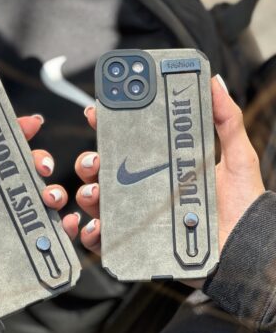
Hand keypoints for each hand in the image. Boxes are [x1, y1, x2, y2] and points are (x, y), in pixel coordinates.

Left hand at [0, 116, 79, 274]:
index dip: (9, 132)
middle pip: (23, 168)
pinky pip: (52, 230)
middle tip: (40, 160)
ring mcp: (10, 223)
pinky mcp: (23, 246)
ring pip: (42, 195)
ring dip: (54, 189)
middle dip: (38, 157)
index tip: (22, 122)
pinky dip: (65, 223)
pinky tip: (64, 220)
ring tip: (47, 195)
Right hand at [75, 76, 264, 274]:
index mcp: (165, 164)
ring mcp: (140, 215)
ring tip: (96, 190)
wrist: (245, 250)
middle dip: (90, 160)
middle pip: (106, 170)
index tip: (98, 111)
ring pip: (99, 201)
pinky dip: (91, 232)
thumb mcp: (237, 157)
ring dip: (87, 193)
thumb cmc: (241, 205)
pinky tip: (96, 225)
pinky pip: (105, 238)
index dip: (110, 124)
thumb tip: (214, 82)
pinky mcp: (138, 242)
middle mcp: (147, 188)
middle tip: (95, 158)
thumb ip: (226, 120)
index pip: (129, 141)